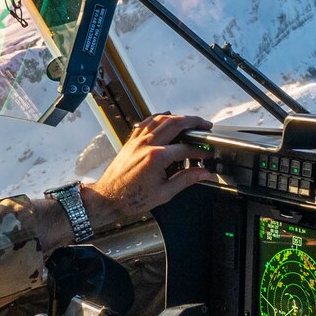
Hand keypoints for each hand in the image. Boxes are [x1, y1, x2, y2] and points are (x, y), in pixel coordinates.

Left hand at [80, 113, 216, 228]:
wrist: (108, 197)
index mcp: (156, 157)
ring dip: (178, 117)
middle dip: (193, 122)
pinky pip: (147, 122)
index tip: (207, 154)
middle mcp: (147, 144)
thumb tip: (203, 173)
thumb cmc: (132, 198)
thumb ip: (185, 180)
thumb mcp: (164, 193)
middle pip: (175, 124)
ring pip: (161, 119)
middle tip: (205, 125)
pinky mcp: (131, 141)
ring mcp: (138, 140)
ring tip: (190, 121)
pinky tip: (166, 117)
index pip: (185, 149)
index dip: (199, 151)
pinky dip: (159, 117)